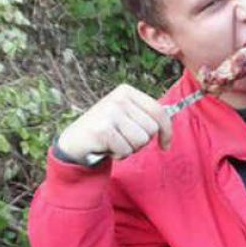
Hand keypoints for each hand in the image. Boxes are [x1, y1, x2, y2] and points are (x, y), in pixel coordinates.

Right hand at [57, 84, 171, 162]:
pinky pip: (126, 149)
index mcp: (127, 91)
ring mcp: (110, 112)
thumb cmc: (107, 129)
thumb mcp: (127, 116)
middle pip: (151, 129)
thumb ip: (146, 116)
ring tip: (115, 142)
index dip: (167, 131)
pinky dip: (119, 154)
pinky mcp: (103, 129)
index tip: (165, 144)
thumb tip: (170, 123)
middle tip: (123, 138)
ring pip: (141, 140)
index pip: (158, 111)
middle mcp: (119, 98)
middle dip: (141, 141)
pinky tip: (107, 148)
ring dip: (130, 148)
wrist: (75, 141)